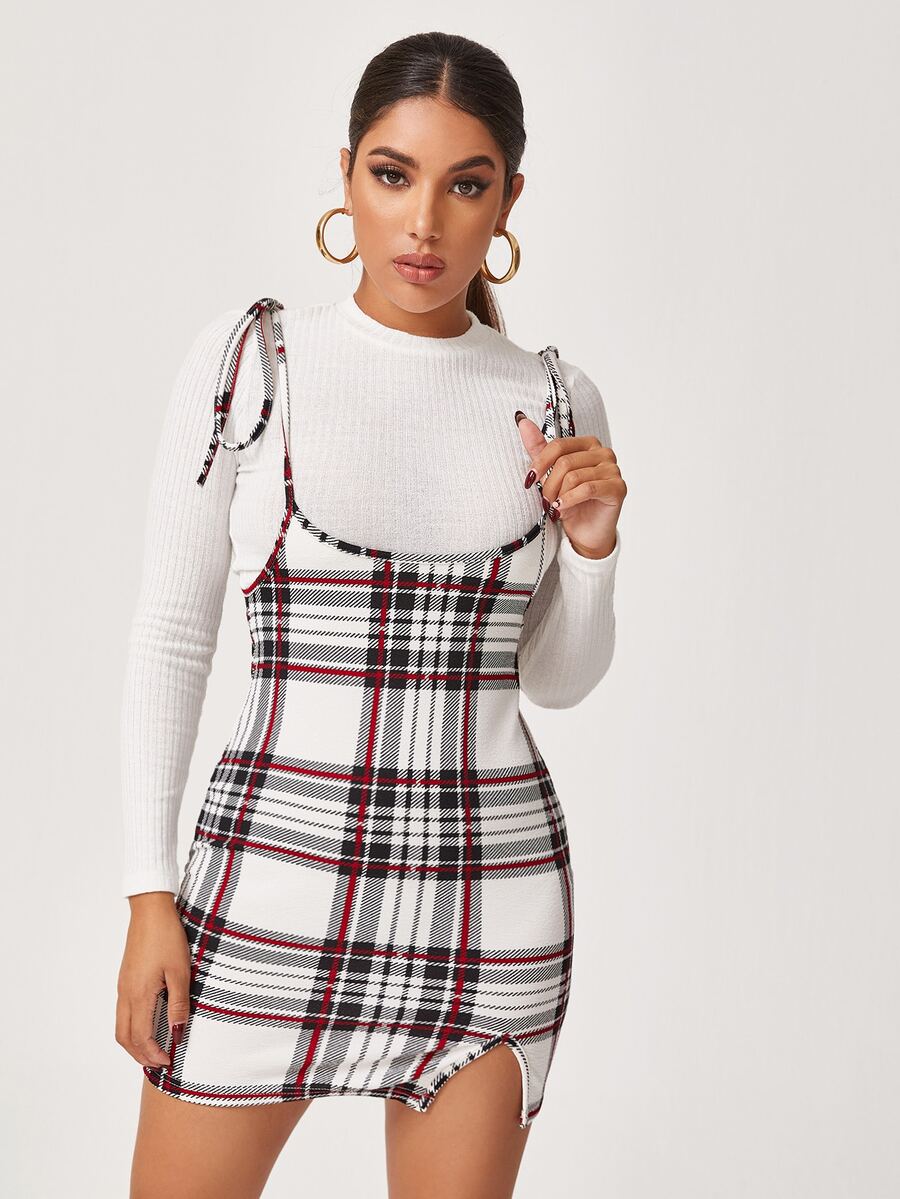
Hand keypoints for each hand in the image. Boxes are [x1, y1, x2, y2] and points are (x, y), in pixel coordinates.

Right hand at [116, 892, 191, 1069]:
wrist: (150, 911)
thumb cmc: (167, 937)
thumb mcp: (180, 972)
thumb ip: (179, 1004)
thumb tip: (177, 1032)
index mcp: (139, 995)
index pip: (142, 1037)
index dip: (154, 1054)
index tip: (169, 1062)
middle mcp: (126, 994)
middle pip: (125, 1038)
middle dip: (140, 1055)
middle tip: (159, 1064)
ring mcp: (123, 987)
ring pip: (121, 1026)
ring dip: (134, 1044)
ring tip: (153, 1051)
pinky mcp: (125, 979)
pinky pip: (123, 1013)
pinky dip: (132, 1028)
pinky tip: (147, 1025)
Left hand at [516, 413, 625, 557]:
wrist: (587, 533)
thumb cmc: (570, 502)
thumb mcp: (550, 475)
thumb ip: (539, 448)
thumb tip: (522, 420)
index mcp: (588, 444)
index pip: (558, 445)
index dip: (540, 463)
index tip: (529, 480)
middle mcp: (604, 453)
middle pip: (565, 462)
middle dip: (549, 485)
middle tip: (545, 501)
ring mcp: (613, 470)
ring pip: (574, 477)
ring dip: (558, 496)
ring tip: (554, 508)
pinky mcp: (618, 488)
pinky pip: (587, 489)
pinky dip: (570, 500)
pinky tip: (562, 509)